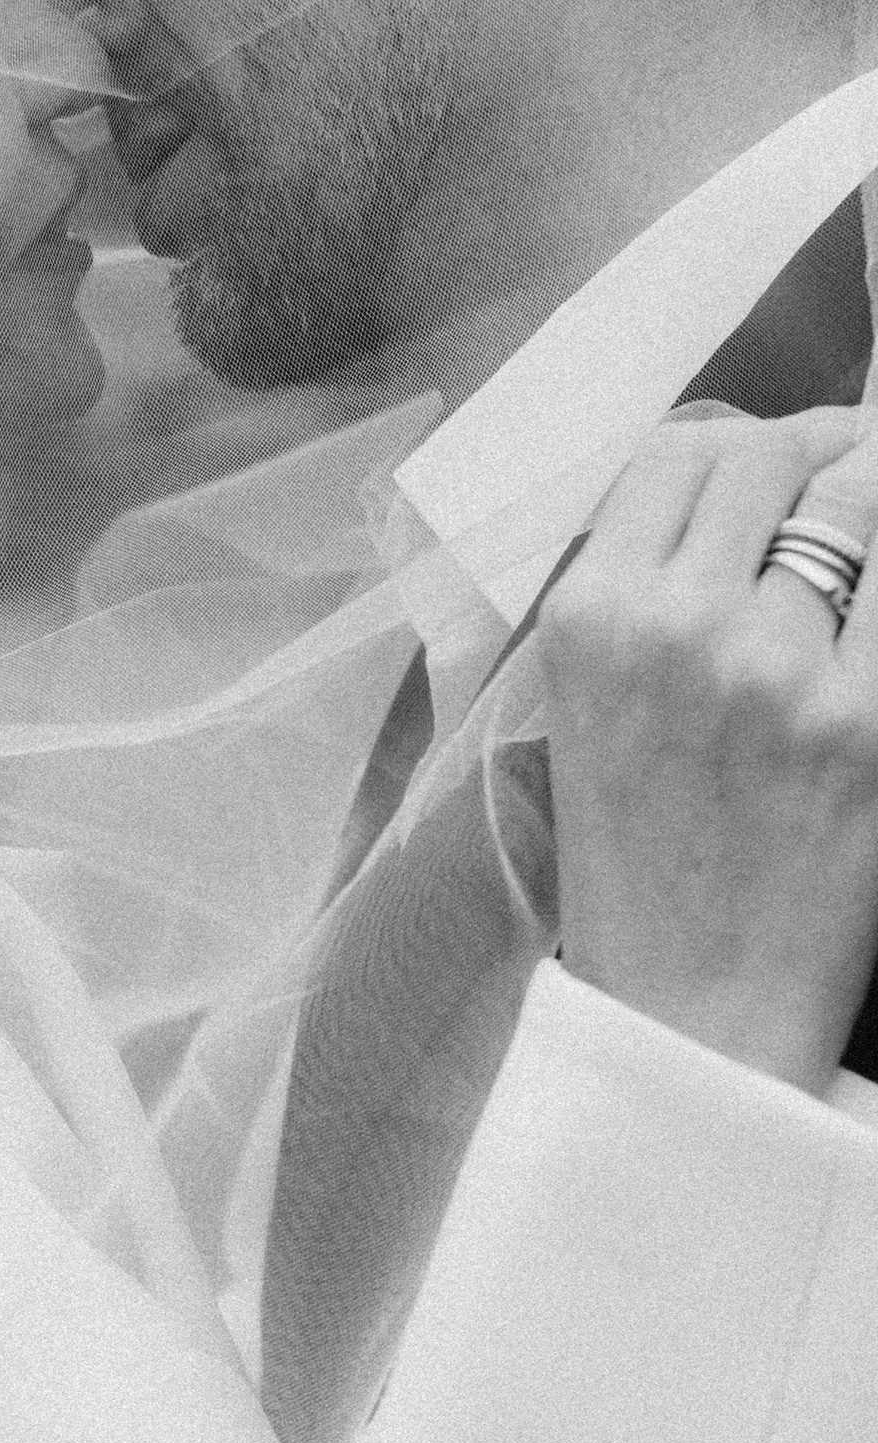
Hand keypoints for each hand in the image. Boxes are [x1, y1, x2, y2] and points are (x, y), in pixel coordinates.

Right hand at [542, 410, 877, 1092]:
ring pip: (853, 506)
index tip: (788, 456)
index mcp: (592, 617)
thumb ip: (646, 586)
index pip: (679, 452)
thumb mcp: (591, 700)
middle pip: (766, 459)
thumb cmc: (640, 860)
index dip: (750, 437)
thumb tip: (742, 480)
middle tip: (849, 475)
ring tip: (871, 541)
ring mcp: (779, 671)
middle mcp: (677, 626)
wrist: (694, 1005)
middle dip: (820, 451)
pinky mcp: (869, 723)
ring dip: (871, 507)